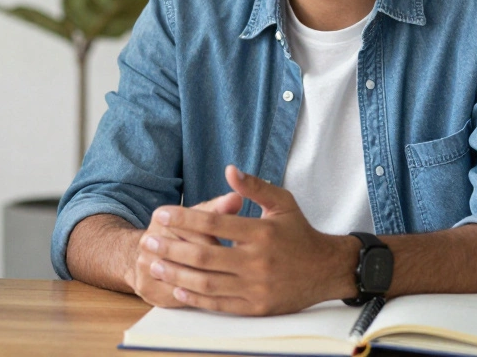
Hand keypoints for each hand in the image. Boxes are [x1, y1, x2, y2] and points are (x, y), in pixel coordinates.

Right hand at [130, 191, 243, 307]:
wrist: (150, 258)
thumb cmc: (184, 234)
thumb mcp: (200, 216)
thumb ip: (218, 208)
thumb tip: (235, 199)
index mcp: (161, 218)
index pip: (197, 228)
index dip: (219, 237)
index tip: (240, 244)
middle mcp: (148, 242)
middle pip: (192, 254)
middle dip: (218, 261)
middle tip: (241, 266)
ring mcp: (146, 267)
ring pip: (186, 278)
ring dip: (211, 281)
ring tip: (233, 280)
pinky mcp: (150, 291)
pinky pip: (180, 297)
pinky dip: (200, 298)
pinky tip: (218, 296)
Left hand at [142, 165, 352, 315]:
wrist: (328, 270)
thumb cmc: (300, 233)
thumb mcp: (282, 202)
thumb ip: (254, 186)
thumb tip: (229, 170)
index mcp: (261, 232)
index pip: (214, 224)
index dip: (184, 218)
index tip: (161, 214)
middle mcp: (257, 261)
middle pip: (204, 255)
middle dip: (171, 247)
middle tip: (148, 240)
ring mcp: (256, 287)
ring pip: (207, 283)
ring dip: (176, 275)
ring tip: (154, 264)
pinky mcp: (257, 307)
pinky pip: (220, 304)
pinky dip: (196, 299)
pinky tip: (177, 290)